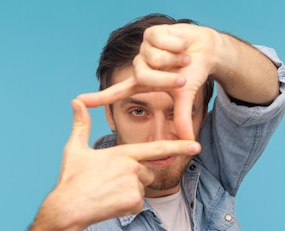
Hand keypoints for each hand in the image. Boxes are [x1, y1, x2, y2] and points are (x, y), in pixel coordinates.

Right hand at [54, 99, 200, 226]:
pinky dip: (127, 206)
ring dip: (130, 192)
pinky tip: (111, 204)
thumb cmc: (71, 179)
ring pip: (142, 188)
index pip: (156, 149)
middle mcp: (132, 168)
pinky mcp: (134, 203)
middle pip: (147, 172)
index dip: (178, 147)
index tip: (196, 145)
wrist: (69, 208)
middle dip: (134, 177)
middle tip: (110, 183)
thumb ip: (81, 125)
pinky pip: (138, 204)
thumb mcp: (74, 149)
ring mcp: (134, 186)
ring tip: (108, 193)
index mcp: (123, 153)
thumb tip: (75, 101)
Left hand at [78, 24, 218, 139]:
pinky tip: (181, 45)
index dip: (98, 98)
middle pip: (144, 77)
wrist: (206, 51)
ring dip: (176, 60)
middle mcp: (139, 67)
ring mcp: (143, 50)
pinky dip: (177, 45)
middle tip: (183, 78)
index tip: (79, 101)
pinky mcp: (150, 33)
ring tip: (183, 58)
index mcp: (142, 83)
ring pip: (154, 58)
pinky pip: (161, 42)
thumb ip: (183, 119)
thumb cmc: (192, 74)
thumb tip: (190, 143)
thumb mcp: (185, 97)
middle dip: (167, 79)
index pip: (116, 93)